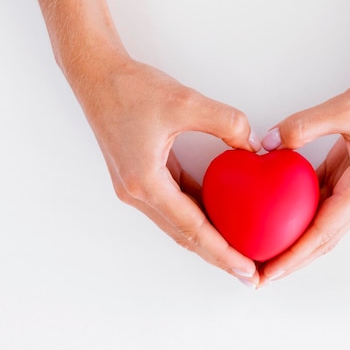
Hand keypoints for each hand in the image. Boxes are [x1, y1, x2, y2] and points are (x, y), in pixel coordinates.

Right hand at [67, 50, 261, 282]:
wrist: (95, 74)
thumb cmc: (131, 87)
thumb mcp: (185, 100)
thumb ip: (226, 122)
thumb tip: (254, 147)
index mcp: (145, 183)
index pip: (192, 229)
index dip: (222, 252)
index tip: (247, 269)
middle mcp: (137, 194)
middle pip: (185, 237)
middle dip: (219, 257)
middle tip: (251, 274)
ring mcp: (136, 189)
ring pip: (178, 225)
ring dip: (208, 240)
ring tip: (239, 252)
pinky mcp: (139, 179)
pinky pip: (174, 206)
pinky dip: (198, 216)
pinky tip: (221, 217)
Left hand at [258, 58, 349, 283]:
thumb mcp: (348, 107)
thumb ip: (305, 125)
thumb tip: (268, 144)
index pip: (322, 233)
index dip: (294, 256)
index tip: (270, 273)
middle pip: (322, 239)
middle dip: (292, 260)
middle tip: (260, 275)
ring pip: (322, 223)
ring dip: (296, 240)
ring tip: (266, 250)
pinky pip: (322, 198)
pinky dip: (301, 211)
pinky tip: (279, 213)